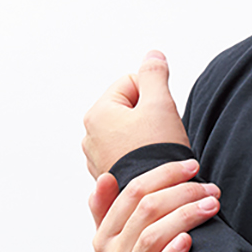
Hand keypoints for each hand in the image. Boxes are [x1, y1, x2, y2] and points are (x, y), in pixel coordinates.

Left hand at [82, 50, 188, 177]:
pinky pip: (128, 155)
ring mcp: (98, 158)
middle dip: (149, 117)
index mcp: (97, 113)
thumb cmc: (157, 151)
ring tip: (156, 151)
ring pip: (130, 133)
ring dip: (146, 137)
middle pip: (130, 109)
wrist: (159, 196)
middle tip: (161, 134)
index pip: (132, 84)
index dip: (154, 96)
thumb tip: (153, 55)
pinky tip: (150, 165)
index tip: (161, 116)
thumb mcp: (160, 103)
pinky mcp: (109, 176)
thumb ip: (155, 73)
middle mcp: (91, 135)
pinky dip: (140, 156)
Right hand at [90, 160, 221, 251]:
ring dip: (185, 216)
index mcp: (104, 236)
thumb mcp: (125, 243)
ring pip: (151, 237)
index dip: (164, 175)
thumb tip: (106, 177)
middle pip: (145, 210)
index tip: (193, 166)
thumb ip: (113, 212)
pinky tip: (189, 240)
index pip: (131, 192)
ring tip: (212, 206)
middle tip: (211, 189)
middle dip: (182, 193)